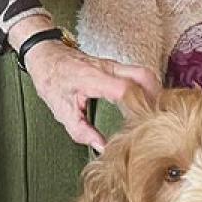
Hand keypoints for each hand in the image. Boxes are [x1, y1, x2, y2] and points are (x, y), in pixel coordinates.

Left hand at [24, 39, 159, 151]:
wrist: (44, 54)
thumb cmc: (50, 77)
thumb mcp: (60, 109)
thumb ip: (81, 131)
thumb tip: (103, 148)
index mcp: (92, 78)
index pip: (125, 89)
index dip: (139, 108)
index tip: (143, 126)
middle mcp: (107, 68)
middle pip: (144, 77)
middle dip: (156, 99)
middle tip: (157, 120)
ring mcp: (113, 65)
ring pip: (144, 74)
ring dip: (154, 94)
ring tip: (154, 115)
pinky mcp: (115, 67)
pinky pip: (138, 75)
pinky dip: (147, 89)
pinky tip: (145, 105)